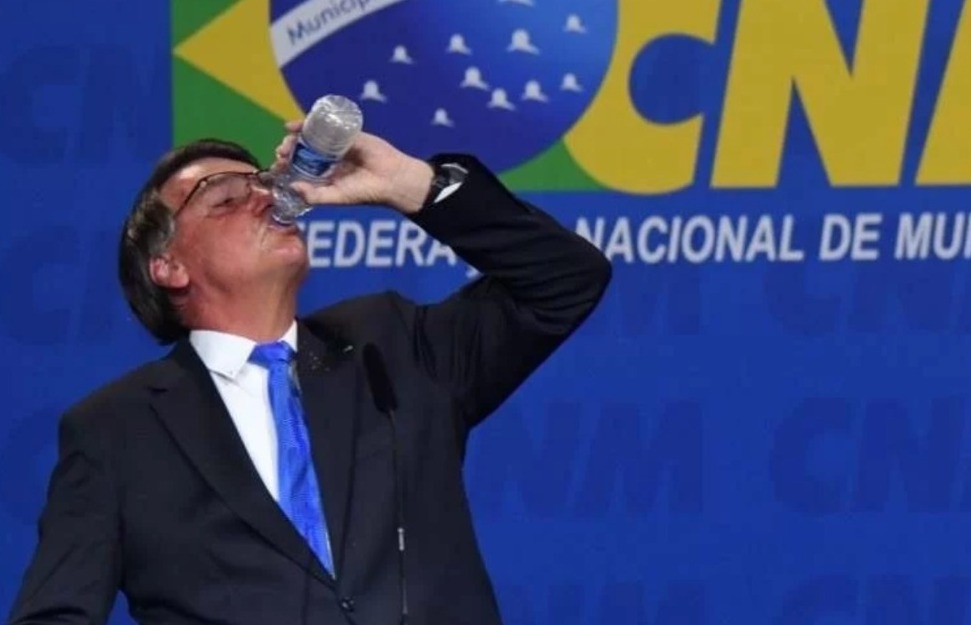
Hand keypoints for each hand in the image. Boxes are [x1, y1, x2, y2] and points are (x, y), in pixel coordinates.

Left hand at [271, 120, 433, 214]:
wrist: (391, 179)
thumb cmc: (366, 192)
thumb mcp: (337, 197)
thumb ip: (315, 196)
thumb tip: (292, 187)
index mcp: (326, 175)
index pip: (301, 168)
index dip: (287, 166)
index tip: (276, 167)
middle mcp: (329, 159)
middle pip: (303, 151)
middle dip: (289, 151)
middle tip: (281, 154)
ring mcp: (337, 145)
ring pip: (311, 138)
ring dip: (295, 138)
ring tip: (287, 143)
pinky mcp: (346, 133)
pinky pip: (325, 126)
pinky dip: (308, 124)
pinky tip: (294, 126)